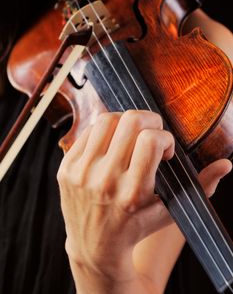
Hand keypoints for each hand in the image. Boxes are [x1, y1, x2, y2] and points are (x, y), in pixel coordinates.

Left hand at [57, 110, 231, 282]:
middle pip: (129, 121)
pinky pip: (88, 131)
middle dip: (148, 120)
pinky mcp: (65, 167)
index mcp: (132, 192)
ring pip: (107, 119)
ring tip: (131, 137)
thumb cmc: (136, 227)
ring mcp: (81, 172)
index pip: (151, 140)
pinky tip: (112, 145)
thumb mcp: (170, 211)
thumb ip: (201, 186)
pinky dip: (105, 132)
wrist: (94, 245)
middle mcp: (104, 180)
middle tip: (150, 134)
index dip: (164, 138)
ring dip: (125, 122)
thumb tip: (226, 164)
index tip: (164, 150)